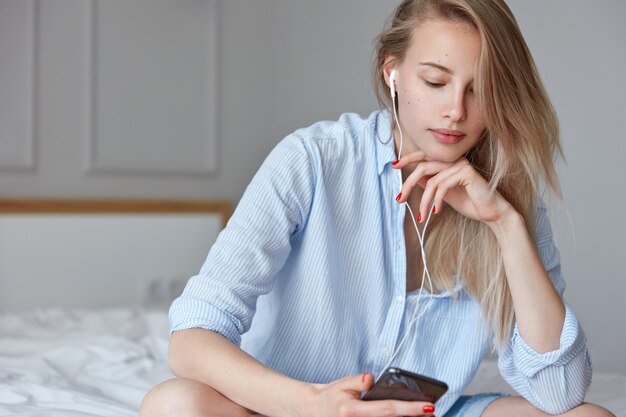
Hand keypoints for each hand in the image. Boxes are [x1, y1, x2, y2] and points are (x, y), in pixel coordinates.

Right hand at [299, 373, 435, 416]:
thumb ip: (358, 381)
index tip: (429, 406)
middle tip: (432, 413)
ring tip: (423, 415)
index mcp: (352, 411)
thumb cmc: (330, 396)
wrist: (313, 411)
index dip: (409, 409)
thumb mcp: (342, 384)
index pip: (387, 409)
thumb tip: (371, 378)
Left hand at [392, 151, 513, 225]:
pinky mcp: (466, 172)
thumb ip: (431, 184)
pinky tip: (436, 211)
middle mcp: (453, 160)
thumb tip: (413, 180)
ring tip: (422, 215)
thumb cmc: (469, 203)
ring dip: (423, 200)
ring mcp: (460, 164)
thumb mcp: (444, 194)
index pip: (423, 156)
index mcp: (448, 163)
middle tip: (400, 199)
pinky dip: (436, 200)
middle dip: (408, 184)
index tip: (393, 166)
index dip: (407, 159)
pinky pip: (442, 185)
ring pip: (431, 180)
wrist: (491, 213)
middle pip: (422, 167)